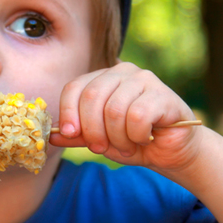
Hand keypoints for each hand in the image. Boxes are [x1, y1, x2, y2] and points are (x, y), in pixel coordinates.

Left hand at [49, 62, 202, 170]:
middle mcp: (121, 72)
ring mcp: (144, 79)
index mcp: (102, 78)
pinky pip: (137, 116)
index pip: (74, 87)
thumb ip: (78, 135)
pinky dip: (137, 135)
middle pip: (92, 97)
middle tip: (100, 148)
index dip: (68, 112)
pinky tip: (145, 138)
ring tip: (126, 146)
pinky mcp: (163, 94)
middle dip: (92, 130)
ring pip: (114, 110)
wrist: (171, 150)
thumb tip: (51, 136)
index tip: (70, 134)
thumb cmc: (133, 141)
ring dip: (117, 138)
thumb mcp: (100, 139)